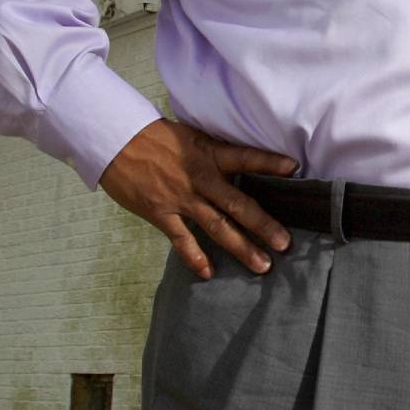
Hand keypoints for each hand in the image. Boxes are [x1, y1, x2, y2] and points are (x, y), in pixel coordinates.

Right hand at [98, 120, 297, 278]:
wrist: (115, 140)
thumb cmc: (153, 137)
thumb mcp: (189, 136)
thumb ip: (214, 152)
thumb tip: (239, 165)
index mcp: (208, 153)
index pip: (244, 157)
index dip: (268, 162)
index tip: (294, 169)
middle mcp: (199, 177)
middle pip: (237, 203)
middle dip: (263, 224)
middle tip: (285, 243)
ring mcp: (180, 197)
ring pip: (216, 226)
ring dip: (241, 247)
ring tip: (262, 265)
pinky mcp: (160, 212)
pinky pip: (182, 239)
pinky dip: (195, 257)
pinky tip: (209, 273)